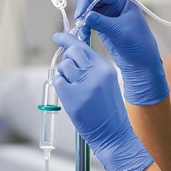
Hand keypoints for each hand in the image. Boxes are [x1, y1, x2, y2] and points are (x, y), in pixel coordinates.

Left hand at [52, 32, 153, 170]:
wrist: (113, 134)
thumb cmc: (109, 110)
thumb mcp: (107, 82)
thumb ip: (92, 67)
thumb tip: (73, 53)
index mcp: (105, 68)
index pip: (83, 46)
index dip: (68, 39)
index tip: (59, 36)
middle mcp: (95, 73)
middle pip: (71, 52)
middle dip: (66, 57)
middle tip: (67, 67)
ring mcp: (83, 85)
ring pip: (63, 67)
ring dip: (63, 74)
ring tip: (73, 86)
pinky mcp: (72, 97)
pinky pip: (58, 81)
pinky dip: (59, 85)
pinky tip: (69, 93)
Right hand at [74, 0, 167, 105]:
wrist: (141, 61)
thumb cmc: (139, 44)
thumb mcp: (120, 32)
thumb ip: (103, 23)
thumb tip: (86, 16)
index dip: (87, 0)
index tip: (80, 14)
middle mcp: (116, 1)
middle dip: (83, 11)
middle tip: (79, 23)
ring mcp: (109, 11)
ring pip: (88, 9)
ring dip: (82, 20)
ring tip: (83, 32)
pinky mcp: (103, 22)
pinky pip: (88, 20)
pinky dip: (84, 26)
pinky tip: (84, 35)